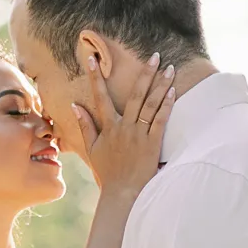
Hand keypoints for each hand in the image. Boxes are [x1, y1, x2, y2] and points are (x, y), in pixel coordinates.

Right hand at [73, 53, 174, 201]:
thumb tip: (75, 106)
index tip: (92, 58)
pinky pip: (160, 120)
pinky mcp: (152, 144)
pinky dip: (166, 105)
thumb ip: (85, 126)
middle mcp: (124, 127)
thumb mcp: (92, 149)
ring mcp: (139, 135)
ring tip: (169, 68)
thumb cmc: (107, 172)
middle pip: (135, 94)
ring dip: (160, 85)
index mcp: (108, 127)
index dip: (95, 77)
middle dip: (145, 73)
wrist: (122, 193)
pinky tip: (172, 91)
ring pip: (150, 104)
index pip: (100, 97)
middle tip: (154, 55)